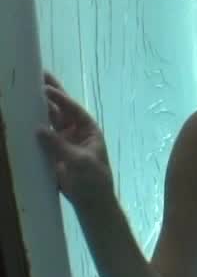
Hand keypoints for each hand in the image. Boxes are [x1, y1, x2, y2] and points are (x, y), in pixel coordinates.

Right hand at [36, 71, 113, 207]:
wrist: (91, 201)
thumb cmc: (93, 179)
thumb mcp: (80, 161)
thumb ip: (59, 145)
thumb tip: (38, 129)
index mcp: (88, 128)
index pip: (73, 109)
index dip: (60, 98)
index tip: (45, 87)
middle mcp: (75, 130)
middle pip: (61, 108)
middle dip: (51, 93)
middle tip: (38, 75)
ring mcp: (63, 140)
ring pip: (49, 120)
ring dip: (39, 107)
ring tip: (26, 92)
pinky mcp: (53, 151)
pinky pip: (42, 136)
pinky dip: (32, 127)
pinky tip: (22, 117)